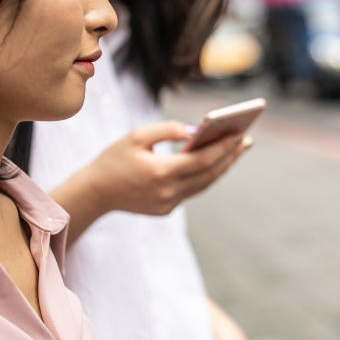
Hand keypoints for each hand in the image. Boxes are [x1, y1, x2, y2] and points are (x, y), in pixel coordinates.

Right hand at [55, 120, 250, 243]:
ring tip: (236, 150)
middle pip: (208, 174)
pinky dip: (206, 175)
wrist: (94, 193)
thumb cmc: (114, 159)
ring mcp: (168, 204)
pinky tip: (215, 162)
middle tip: (245, 140)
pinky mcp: (166, 209)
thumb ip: (168, 130)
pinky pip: (192, 190)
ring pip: (204, 184)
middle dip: (229, 156)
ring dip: (221, 167)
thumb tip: (196, 131)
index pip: (202, 160)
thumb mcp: (137, 136)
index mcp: (160, 172)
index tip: (239, 134)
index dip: (223, 147)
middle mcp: (167, 192)